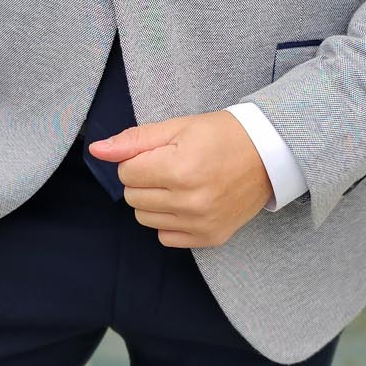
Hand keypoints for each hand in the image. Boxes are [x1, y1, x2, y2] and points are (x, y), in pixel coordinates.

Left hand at [87, 110, 272, 247]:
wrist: (268, 154)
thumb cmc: (221, 136)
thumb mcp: (177, 127)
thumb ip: (134, 140)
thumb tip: (97, 150)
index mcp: (180, 169)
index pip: (127, 173)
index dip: (138, 160)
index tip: (160, 153)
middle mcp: (190, 201)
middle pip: (133, 198)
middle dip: (144, 180)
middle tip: (170, 167)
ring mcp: (201, 223)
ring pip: (145, 218)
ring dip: (154, 201)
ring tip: (180, 183)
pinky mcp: (210, 237)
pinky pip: (166, 237)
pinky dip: (170, 221)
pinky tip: (188, 202)